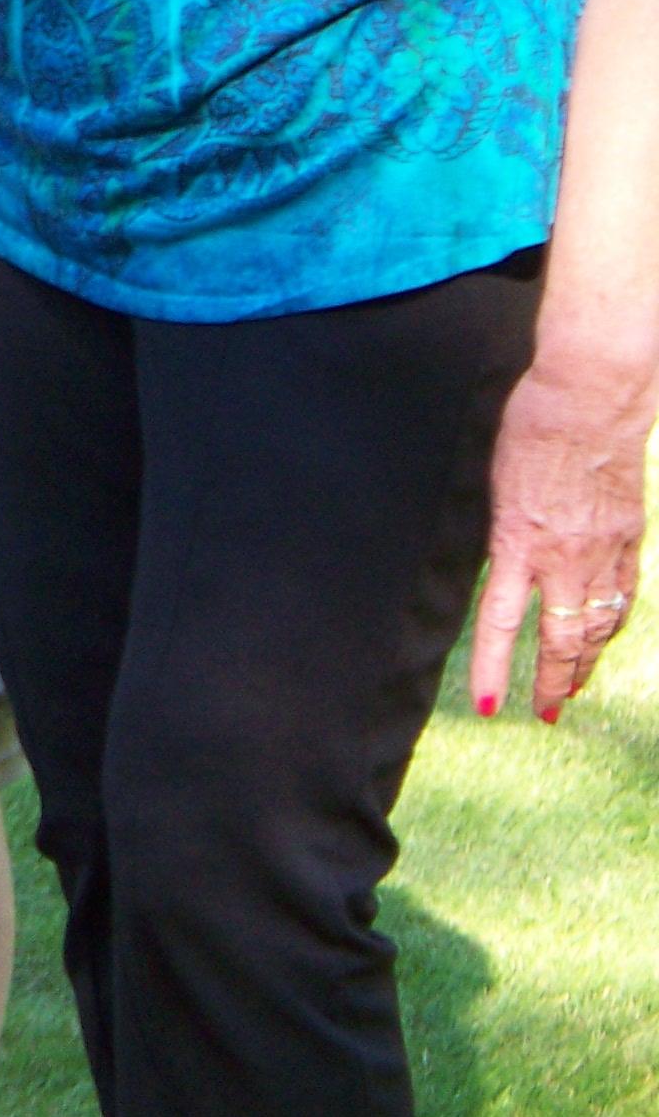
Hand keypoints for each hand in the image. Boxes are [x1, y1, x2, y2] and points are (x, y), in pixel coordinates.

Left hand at [468, 353, 651, 723]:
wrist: (591, 403)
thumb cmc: (530, 429)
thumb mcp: (496, 483)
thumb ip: (501, 532)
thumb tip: (499, 565)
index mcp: (517, 542)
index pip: (502, 622)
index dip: (494, 668)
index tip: (487, 707)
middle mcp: (563, 558)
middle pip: (559, 639)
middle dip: (552, 682)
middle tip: (544, 713)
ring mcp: (602, 552)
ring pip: (596, 626)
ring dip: (584, 662)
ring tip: (572, 689)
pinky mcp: (628, 540)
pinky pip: (621, 598)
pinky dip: (611, 626)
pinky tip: (604, 639)